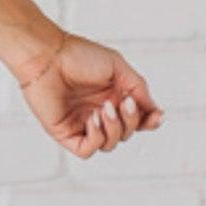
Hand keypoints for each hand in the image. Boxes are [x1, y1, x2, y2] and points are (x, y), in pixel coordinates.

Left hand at [12, 31, 164, 159]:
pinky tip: (93, 119)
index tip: (157, 116)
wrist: (48, 56)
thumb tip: (155, 111)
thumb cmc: (78, 56)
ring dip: (114, 129)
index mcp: (112, 97)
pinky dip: (96, 139)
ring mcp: (82, 124)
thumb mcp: (118, 68)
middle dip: (131, 121)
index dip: (149, 122)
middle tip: (122, 102)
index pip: (137, 120)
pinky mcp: (66, 133)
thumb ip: (138, 89)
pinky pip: (87, 150)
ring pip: (110, 145)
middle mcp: (99, 112)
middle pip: (126, 133)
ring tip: (104, 108)